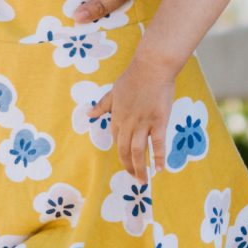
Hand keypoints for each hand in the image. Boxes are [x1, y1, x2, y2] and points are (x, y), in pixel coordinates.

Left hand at [100, 61, 175, 181]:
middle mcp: (128, 123)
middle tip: (133, 178)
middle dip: (128, 166)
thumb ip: (102, 106)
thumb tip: (88, 115)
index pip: (116, 139)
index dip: (120, 152)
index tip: (126, 161)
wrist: (151, 67)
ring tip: (142, 180)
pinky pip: (158, 144)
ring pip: (138, 151)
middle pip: (125, 150)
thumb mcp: (113, 92)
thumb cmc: (134, 77)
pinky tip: (159, 169)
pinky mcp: (158, 122)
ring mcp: (143, 124)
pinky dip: (158, 158)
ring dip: (139, 168)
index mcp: (117, 116)